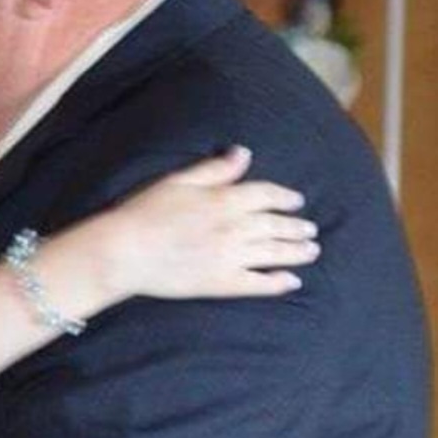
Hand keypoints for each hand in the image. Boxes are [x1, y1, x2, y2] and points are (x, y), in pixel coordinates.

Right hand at [108, 145, 318, 299]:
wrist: (126, 251)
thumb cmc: (145, 212)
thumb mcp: (179, 180)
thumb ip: (215, 169)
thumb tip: (244, 153)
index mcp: (225, 199)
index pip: (266, 195)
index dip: (285, 197)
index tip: (297, 201)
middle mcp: (235, 228)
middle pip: (275, 225)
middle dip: (296, 227)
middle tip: (311, 230)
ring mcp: (230, 257)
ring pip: (273, 253)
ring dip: (296, 252)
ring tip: (312, 251)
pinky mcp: (221, 283)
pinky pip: (257, 283)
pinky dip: (277, 282)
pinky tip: (293, 281)